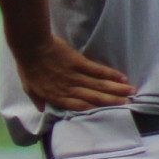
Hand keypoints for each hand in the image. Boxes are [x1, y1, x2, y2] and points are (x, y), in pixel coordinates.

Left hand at [15, 36, 133, 111]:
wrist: (30, 45)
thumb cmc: (27, 66)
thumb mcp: (28, 87)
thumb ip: (37, 99)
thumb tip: (43, 109)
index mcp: (56, 96)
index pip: (79, 106)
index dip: (94, 109)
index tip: (108, 113)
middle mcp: (68, 89)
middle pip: (94, 98)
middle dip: (112, 102)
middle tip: (128, 104)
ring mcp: (74, 76)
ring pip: (99, 86)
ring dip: (116, 90)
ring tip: (131, 93)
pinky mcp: (78, 62)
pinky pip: (97, 71)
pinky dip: (110, 75)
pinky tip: (122, 78)